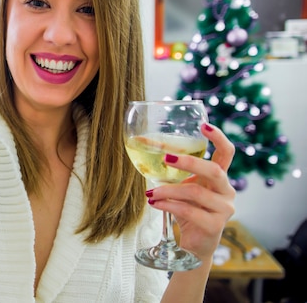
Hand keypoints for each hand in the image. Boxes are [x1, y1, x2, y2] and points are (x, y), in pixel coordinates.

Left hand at [147, 122, 235, 261]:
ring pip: (195, 192)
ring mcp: (224, 209)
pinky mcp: (215, 226)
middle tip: (166, 157)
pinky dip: (168, 205)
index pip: (227, 153)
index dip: (219, 138)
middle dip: (189, 162)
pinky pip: (190, 211)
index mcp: (219, 178)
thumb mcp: (179, 185)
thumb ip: (169, 169)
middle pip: (213, 170)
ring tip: (150, 192)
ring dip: (168, 190)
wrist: (194, 244)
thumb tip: (142, 141)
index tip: (204, 124)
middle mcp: (226, 191)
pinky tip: (154, 203)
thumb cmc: (187, 209)